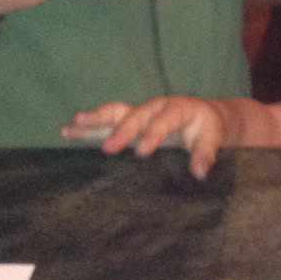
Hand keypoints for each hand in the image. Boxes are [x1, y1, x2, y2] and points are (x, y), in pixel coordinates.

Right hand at [62, 95, 232, 179]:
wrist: (205, 117)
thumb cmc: (207, 129)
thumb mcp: (212, 138)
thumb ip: (206, 154)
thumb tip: (199, 172)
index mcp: (177, 108)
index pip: (164, 120)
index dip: (153, 134)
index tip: (142, 151)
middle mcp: (154, 107)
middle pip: (136, 115)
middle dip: (122, 130)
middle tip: (109, 147)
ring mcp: (140, 113)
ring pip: (116, 113)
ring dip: (95, 120)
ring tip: (73, 125)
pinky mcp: (130, 121)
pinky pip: (108, 120)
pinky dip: (89, 126)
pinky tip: (68, 130)